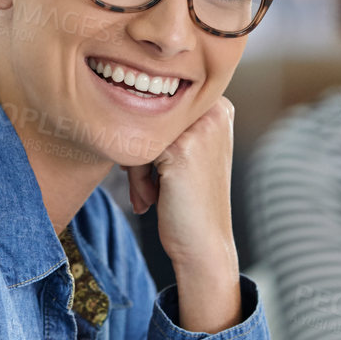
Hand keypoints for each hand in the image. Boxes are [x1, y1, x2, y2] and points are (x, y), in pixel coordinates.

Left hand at [127, 97, 239, 332]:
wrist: (204, 243)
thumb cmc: (189, 200)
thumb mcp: (186, 151)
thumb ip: (168, 123)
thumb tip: (121, 96)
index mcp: (219, 106)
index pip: (161, 103)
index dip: (148, 133)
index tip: (148, 164)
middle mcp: (215, 110)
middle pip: (150, 113)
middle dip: (139, 149)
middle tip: (144, 183)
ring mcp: (201, 128)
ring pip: (141, 130)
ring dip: (135, 165)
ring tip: (148, 193)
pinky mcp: (181, 149)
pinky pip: (138, 149)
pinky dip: (136, 177)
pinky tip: (150, 199)